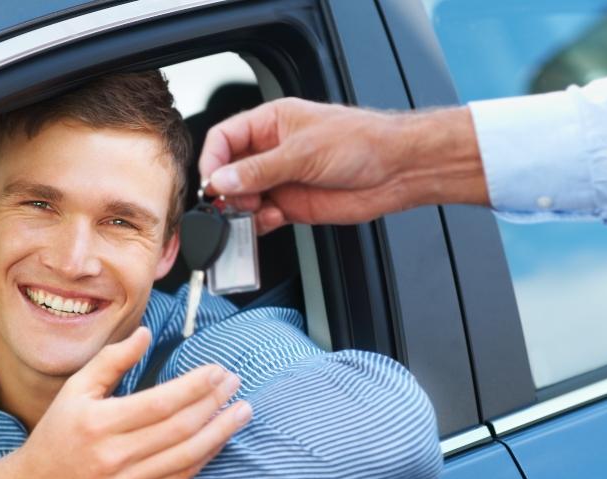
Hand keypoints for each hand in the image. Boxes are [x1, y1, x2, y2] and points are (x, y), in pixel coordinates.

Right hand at [5, 327, 251, 478]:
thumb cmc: (56, 436)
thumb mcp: (75, 391)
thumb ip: (111, 361)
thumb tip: (145, 334)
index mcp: (98, 422)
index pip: (161, 401)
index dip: (195, 386)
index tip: (218, 371)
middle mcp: (114, 455)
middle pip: (179, 427)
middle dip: (215, 403)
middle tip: (235, 384)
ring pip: (187, 455)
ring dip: (220, 431)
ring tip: (241, 411)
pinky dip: (204, 458)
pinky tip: (218, 440)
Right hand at [199, 98, 488, 233]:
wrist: (396, 170)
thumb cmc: (360, 142)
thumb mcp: (304, 152)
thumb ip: (260, 169)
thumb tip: (222, 181)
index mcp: (271, 124)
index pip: (225, 139)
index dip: (213, 160)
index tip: (211, 183)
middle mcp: (272, 152)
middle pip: (230, 172)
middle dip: (227, 191)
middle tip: (232, 204)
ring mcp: (282, 180)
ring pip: (244, 199)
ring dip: (242, 212)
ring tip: (251, 216)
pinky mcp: (293, 206)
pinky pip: (263, 219)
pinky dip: (259, 226)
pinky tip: (269, 222)